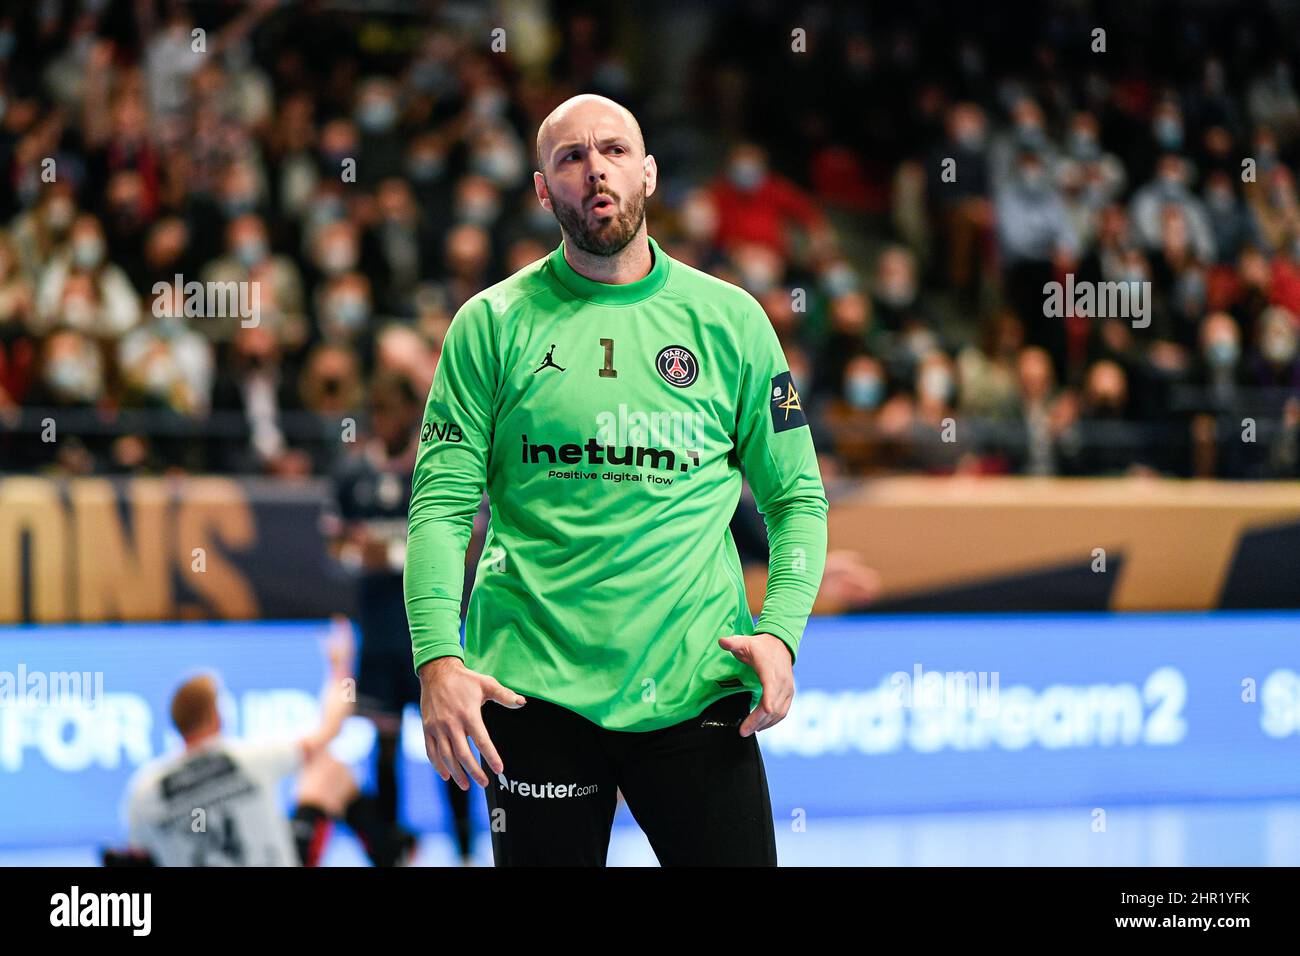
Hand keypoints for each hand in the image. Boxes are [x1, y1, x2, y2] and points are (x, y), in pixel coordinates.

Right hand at [418, 657, 524, 789]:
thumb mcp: (486, 683)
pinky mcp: (427, 728)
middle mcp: (451, 723)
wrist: (437, 672)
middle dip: (474, 772)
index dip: (491, 757)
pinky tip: (446, 775)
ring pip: (446, 756)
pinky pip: (431, 751)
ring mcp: (437, 727)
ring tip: (466, 785)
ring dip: (456, 773)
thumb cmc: (465, 679)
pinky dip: (438, 765)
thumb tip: (522, 703)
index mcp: (468, 714)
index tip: (499, 769)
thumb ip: (505, 695)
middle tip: (484, 783)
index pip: (482, 741)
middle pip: (463, 754)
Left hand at [717, 633, 793, 736]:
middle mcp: (783, 683)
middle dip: (758, 721)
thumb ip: (733, 642)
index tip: (762, 714)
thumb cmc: (760, 646)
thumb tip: (721, 640)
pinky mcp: (789, 695)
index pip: (771, 689)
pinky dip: (772, 721)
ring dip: (764, 724)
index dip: (768, 703)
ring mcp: (788, 690)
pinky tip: (760, 727)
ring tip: (749, 731)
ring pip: (779, 713)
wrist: (781, 644)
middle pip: (773, 707)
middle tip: (743, 731)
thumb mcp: (745, 642)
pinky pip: (783, 712)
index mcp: (771, 671)